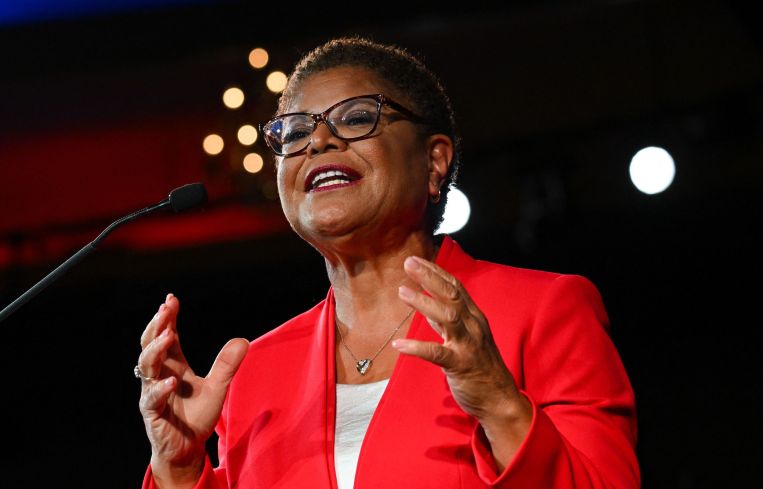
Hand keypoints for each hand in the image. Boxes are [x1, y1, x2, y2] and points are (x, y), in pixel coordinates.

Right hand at [138, 294, 248, 487]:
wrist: (187, 448)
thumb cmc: (197, 416)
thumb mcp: (217, 387)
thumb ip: (227, 365)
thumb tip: (243, 340)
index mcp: (173, 365)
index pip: (166, 336)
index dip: (167, 318)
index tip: (171, 299)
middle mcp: (159, 375)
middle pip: (150, 344)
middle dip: (157, 326)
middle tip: (165, 309)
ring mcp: (152, 393)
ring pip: (146, 366)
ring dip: (156, 350)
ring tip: (169, 336)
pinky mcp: (152, 413)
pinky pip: (152, 399)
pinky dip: (161, 388)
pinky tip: (172, 380)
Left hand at [392, 256, 531, 469]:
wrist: (500, 401)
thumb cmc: (481, 368)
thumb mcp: (466, 340)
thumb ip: (447, 324)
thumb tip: (428, 308)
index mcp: (474, 318)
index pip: (456, 287)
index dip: (436, 272)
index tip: (417, 260)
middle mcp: (474, 327)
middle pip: (452, 295)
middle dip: (430, 277)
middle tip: (408, 263)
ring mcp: (468, 345)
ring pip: (448, 317)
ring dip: (424, 303)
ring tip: (402, 291)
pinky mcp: (461, 366)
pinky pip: (437, 354)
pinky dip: (417, 348)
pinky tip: (399, 345)